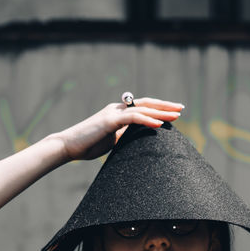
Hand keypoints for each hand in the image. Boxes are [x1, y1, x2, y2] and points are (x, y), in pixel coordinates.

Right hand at [55, 97, 183, 162]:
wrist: (68, 147)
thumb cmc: (87, 146)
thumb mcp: (111, 141)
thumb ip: (124, 137)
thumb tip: (137, 140)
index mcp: (118, 114)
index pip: (142, 108)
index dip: (159, 109)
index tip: (174, 113)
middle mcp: (117, 109)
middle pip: (146, 104)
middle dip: (165, 106)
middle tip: (181, 108)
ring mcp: (113, 113)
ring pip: (142, 108)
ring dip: (161, 111)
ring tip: (176, 114)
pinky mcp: (109, 120)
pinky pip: (132, 118)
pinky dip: (147, 119)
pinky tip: (159, 123)